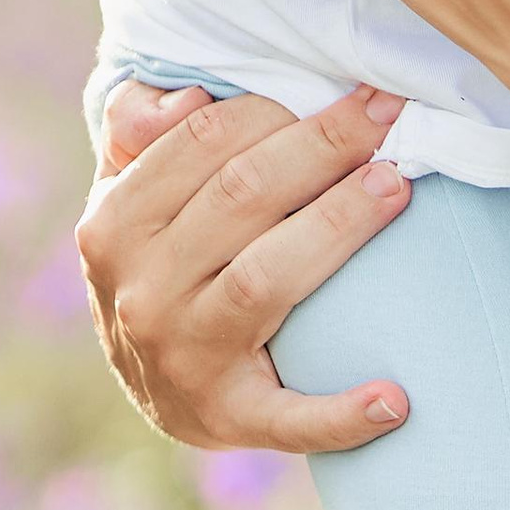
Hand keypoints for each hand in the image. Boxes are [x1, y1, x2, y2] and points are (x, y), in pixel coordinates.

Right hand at [75, 83, 416, 453]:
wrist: (157, 390)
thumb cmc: (161, 262)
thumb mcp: (127, 192)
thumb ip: (139, 125)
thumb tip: (192, 96)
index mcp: (114, 225)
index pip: (203, 142)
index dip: (278, 107)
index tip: (345, 90)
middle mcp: (143, 291)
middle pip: (242, 196)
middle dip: (324, 146)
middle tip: (389, 117)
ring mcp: (185, 358)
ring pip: (268, 278)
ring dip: (339, 227)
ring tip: (395, 189)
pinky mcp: (230, 419)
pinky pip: (289, 419)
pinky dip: (342, 416)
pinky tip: (395, 400)